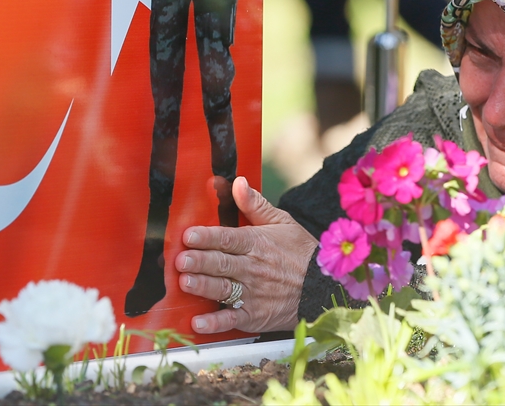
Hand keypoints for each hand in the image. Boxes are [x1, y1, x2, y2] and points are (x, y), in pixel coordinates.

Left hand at [176, 177, 317, 334]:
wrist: (323, 287)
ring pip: (223, 289)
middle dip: (200, 261)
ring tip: (185, 283)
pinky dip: (215, 323)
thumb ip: (255, 204)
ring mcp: (253, 294)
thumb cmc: (300, 252)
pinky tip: (198, 322)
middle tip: (182, 259)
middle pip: (221, 263)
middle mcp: (252, 268)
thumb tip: (238, 182)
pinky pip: (232, 320)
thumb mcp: (282, 222)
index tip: (188, 235)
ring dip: (203, 286)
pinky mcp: (254, 316)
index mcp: (256, 243)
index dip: (207, 237)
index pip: (228, 238)